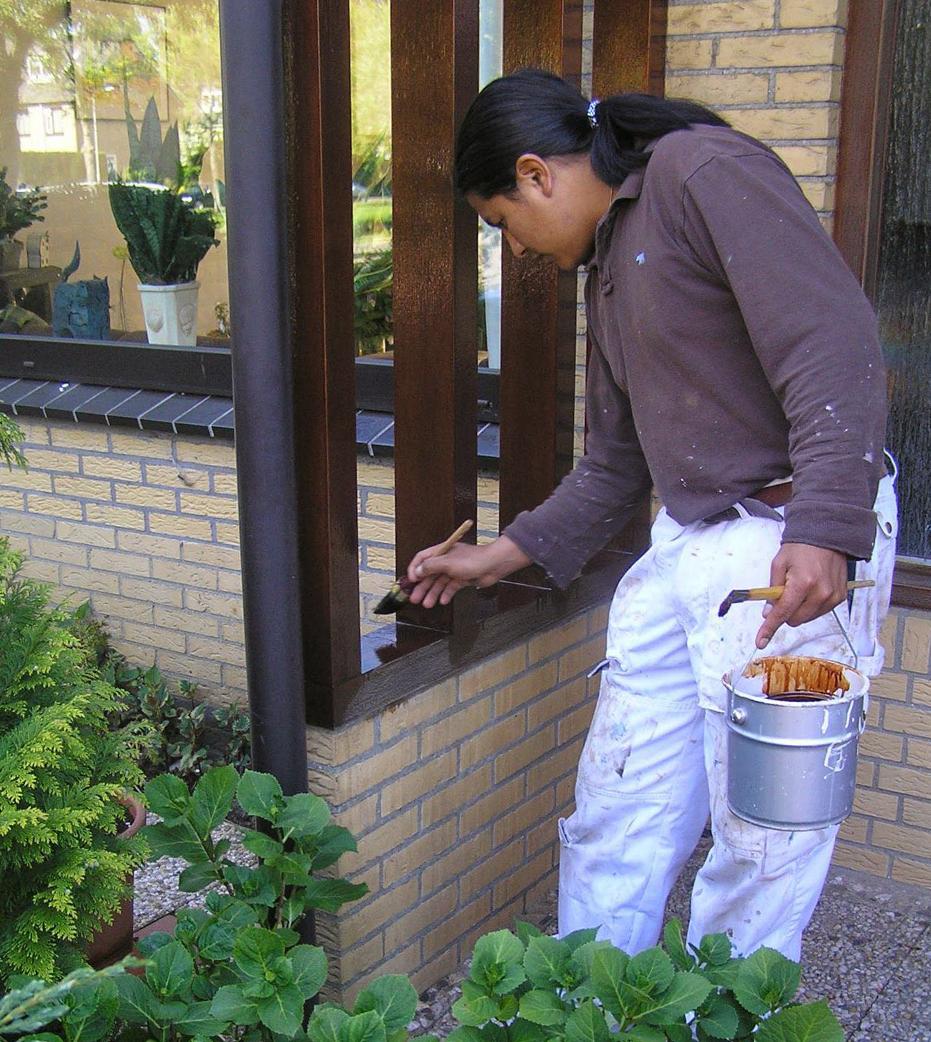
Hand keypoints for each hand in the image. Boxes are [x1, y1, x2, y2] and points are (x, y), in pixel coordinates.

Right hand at [405, 535, 530, 608]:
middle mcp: (446, 560)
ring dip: (432, 593)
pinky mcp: (463, 578)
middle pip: (429, 574)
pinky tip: (442, 601)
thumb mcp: (448, 562)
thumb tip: (417, 571)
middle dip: (422, 587)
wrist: (494, 565)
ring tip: (427, 604)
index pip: (422, 559)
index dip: (414, 569)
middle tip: (415, 598)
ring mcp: (454, 570)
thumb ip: (430, 567)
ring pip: (439, 583)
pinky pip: (450, 587)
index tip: (410, 581)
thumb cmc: (474, 559)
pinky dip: (446, 594)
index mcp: (441, 551)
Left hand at [755, 543, 847, 648]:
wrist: (826, 537)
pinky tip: (811, 589)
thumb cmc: (800, 548)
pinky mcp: (840, 598)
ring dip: (798, 609)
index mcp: (802, 583)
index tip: (760, 641)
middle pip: (795, 620)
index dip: (769, 628)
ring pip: (806, 618)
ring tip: (800, 587)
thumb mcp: (778, 564)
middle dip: (785, 611)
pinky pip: (819, 612)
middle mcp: (820, 593)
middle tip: (784, 593)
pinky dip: (810, 606)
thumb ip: (772, 591)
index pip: (783, 612)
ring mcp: (833, 597)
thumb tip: (768, 613)